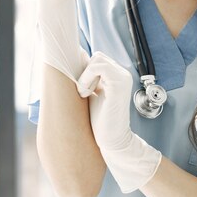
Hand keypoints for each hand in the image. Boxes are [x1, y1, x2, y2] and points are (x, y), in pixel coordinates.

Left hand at [77, 51, 162, 193]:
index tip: (80, 88)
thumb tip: (73, 62)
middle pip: (97, 57)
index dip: (85, 70)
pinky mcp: (119, 84)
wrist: (112, 140)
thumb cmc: (100, 120)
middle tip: (83, 92)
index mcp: (118, 76)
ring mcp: (123, 78)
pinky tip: (86, 94)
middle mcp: (123, 74)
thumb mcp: (92, 94)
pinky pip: (100, 67)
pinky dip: (87, 78)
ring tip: (84, 93)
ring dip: (85, 76)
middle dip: (85, 72)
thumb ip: (88, 79)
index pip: (98, 59)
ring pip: (97, 60)